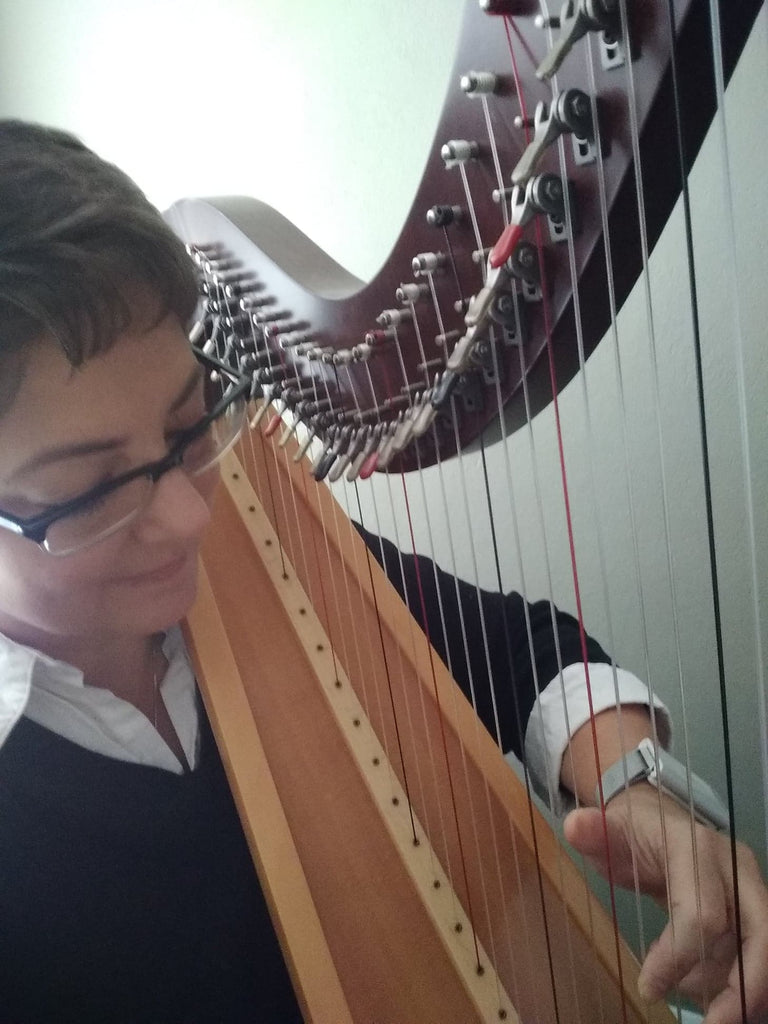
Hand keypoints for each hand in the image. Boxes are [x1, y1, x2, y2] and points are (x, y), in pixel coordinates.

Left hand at [563, 783, 767, 1023]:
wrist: (658, 821)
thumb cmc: (631, 833)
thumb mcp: (609, 834)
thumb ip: (593, 833)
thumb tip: (573, 826)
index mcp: (696, 847)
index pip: (702, 915)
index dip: (678, 958)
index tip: (648, 987)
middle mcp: (735, 867)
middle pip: (760, 935)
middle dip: (743, 989)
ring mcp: (751, 887)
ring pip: (763, 949)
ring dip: (739, 989)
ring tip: (698, 1002)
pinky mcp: (755, 907)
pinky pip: (759, 952)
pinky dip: (741, 981)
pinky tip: (707, 990)